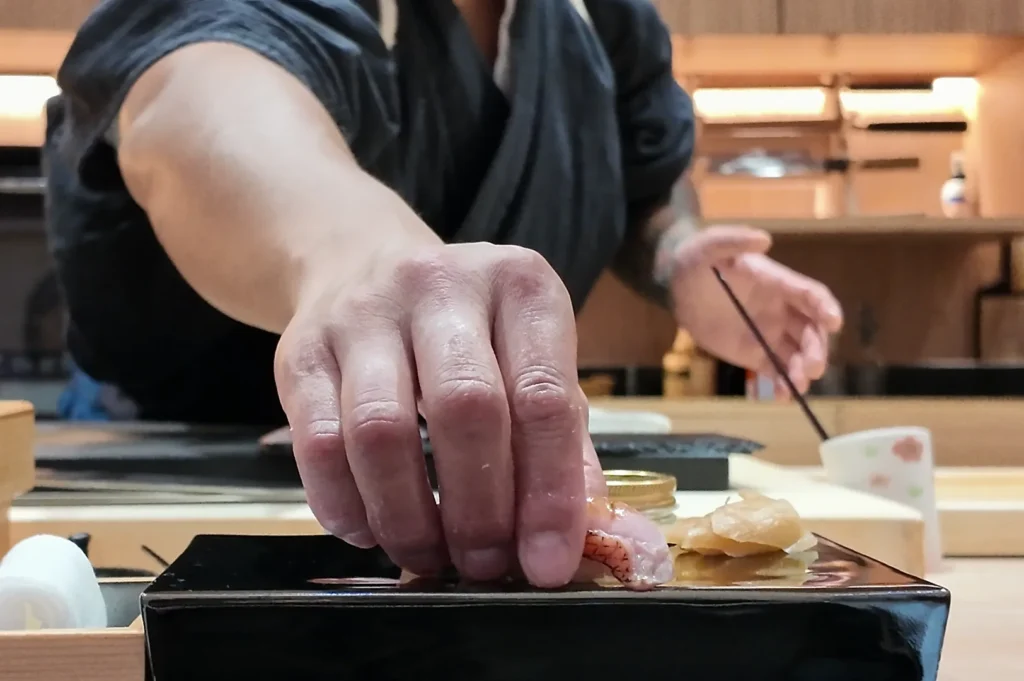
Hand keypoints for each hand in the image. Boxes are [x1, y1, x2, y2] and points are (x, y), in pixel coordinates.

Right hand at [274, 243, 597, 586]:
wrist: (361, 264)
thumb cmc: (467, 329)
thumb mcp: (529, 358)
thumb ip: (562, 442)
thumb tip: (574, 537)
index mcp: (519, 287)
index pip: (543, 397)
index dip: (549, 492)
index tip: (548, 562)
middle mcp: (441, 285)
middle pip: (464, 409)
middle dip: (479, 511)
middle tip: (485, 565)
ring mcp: (363, 314)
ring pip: (381, 431)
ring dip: (409, 516)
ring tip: (428, 555)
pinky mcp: (301, 350)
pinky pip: (317, 443)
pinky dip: (345, 505)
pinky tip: (369, 531)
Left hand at [669, 226, 842, 395]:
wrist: (677, 285)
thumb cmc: (697, 260)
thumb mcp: (710, 245)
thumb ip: (733, 240)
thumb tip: (763, 240)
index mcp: (777, 283)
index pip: (810, 295)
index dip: (824, 307)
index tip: (833, 322)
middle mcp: (781, 309)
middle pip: (811, 331)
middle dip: (816, 349)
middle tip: (812, 367)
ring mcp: (770, 333)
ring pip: (798, 354)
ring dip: (804, 370)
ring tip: (798, 385)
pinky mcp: (754, 352)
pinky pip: (776, 370)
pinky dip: (784, 384)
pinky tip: (783, 397)